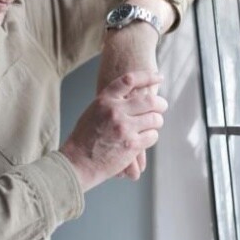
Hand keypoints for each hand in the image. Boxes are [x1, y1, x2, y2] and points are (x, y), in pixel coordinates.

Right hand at [60, 71, 167, 191]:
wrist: (76, 162)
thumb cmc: (84, 138)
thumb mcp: (94, 112)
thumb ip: (111, 103)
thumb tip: (132, 97)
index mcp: (104, 100)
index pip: (130, 80)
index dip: (148, 77)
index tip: (159, 77)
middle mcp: (115, 111)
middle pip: (149, 100)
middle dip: (160, 103)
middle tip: (162, 106)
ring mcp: (124, 128)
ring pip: (154, 119)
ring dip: (157, 121)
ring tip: (152, 125)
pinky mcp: (132, 145)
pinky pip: (152, 136)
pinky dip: (151, 137)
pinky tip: (144, 139)